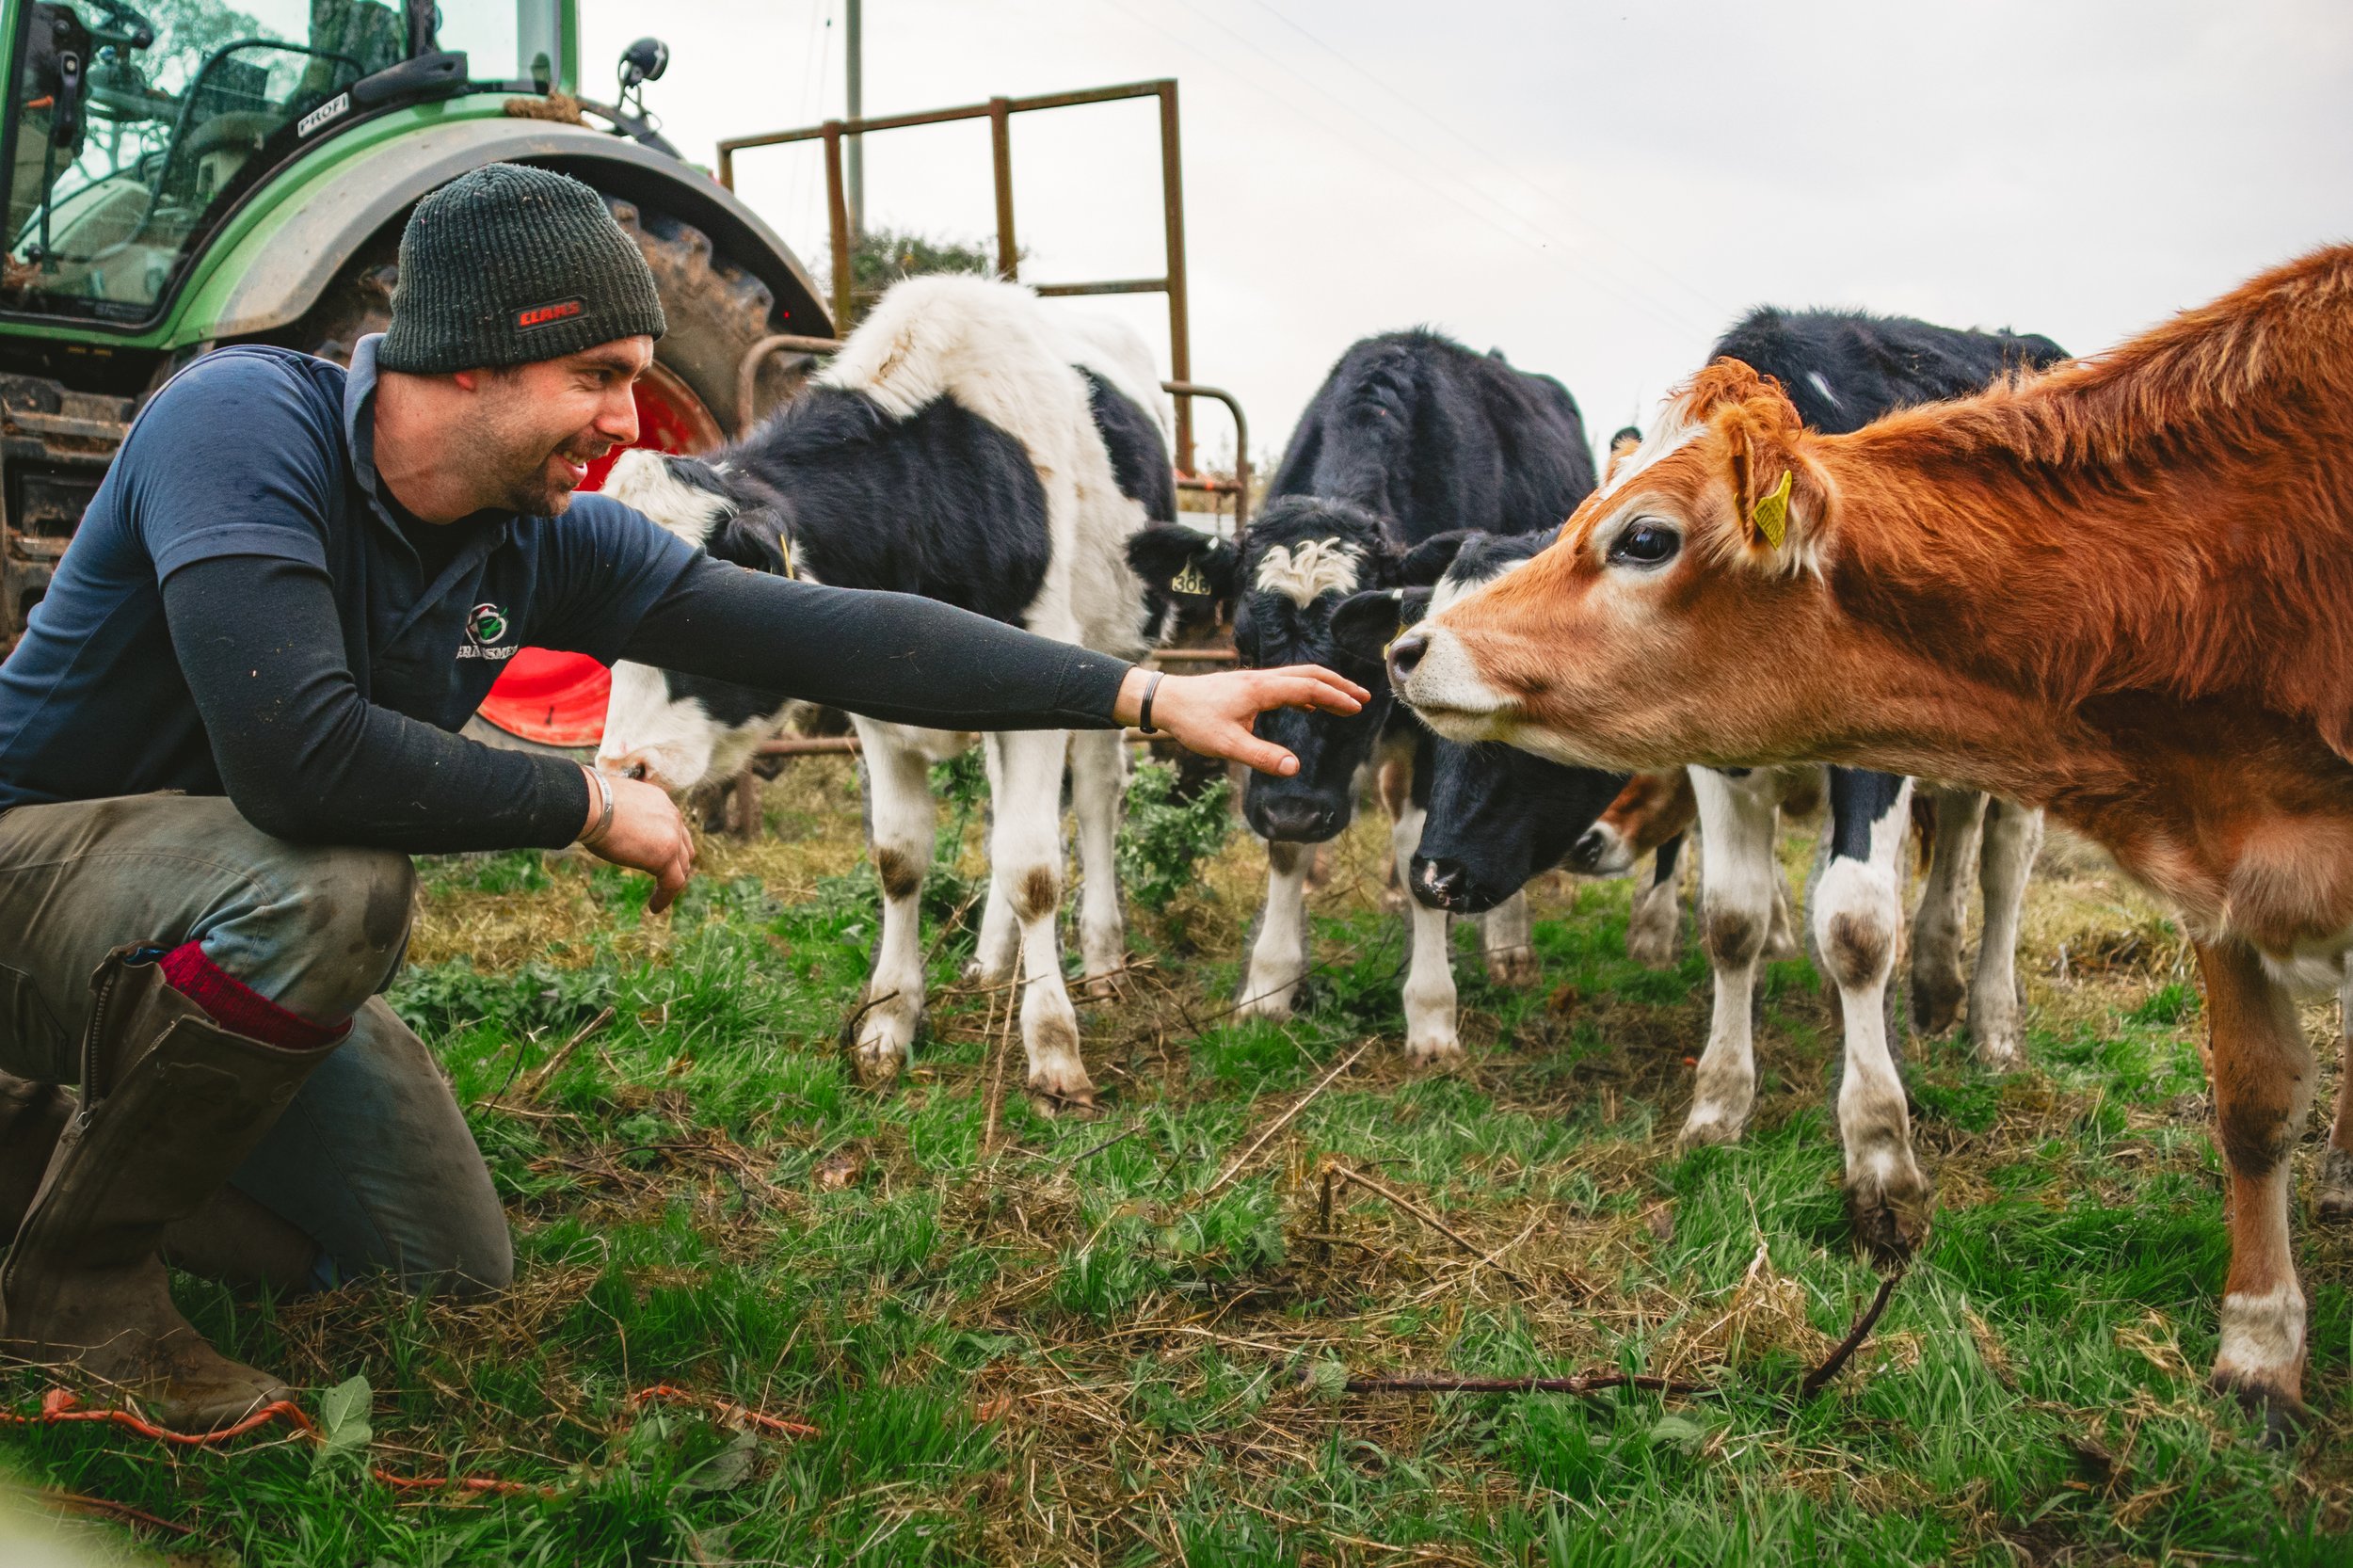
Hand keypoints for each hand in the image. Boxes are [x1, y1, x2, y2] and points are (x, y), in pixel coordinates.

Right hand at [579, 767, 697, 911]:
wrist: (589, 804)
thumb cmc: (588, 803)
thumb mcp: (610, 805)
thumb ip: (620, 815)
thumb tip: (605, 822)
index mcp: (659, 801)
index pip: (672, 826)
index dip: (669, 844)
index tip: (657, 857)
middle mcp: (671, 815)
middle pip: (683, 847)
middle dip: (676, 864)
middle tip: (664, 880)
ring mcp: (672, 835)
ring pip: (681, 867)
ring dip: (671, 883)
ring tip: (659, 898)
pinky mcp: (665, 855)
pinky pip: (673, 883)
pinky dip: (665, 897)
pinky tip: (654, 907)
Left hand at [1117, 665, 1368, 775]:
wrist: (1165, 700)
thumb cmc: (1193, 721)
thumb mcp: (1227, 745)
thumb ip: (1262, 757)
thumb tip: (1295, 768)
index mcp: (1262, 690)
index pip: (1309, 688)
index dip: (1335, 697)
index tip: (1357, 707)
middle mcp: (1262, 680)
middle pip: (1309, 675)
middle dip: (1338, 685)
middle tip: (1362, 699)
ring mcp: (1254, 681)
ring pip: (1298, 677)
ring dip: (1324, 688)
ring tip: (1344, 704)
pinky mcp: (1247, 686)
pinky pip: (1285, 684)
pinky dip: (1305, 693)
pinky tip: (1309, 708)